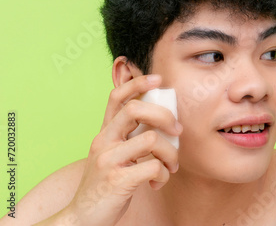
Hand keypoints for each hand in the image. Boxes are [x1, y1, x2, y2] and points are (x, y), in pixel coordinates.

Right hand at [41, 74, 181, 225]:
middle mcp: (103, 141)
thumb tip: (164, 122)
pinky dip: (163, 175)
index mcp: (104, 133)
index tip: (158, 79)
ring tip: (170, 166)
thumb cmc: (106, 185)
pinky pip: (154, 166)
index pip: (116, 97)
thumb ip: (130, 138)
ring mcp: (108, 160)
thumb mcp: (113, 155)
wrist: (82, 218)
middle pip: (136, 109)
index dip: (137, 83)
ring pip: (152, 139)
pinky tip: (157, 183)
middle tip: (177, 130)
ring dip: (171, 154)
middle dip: (164, 115)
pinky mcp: (117, 179)